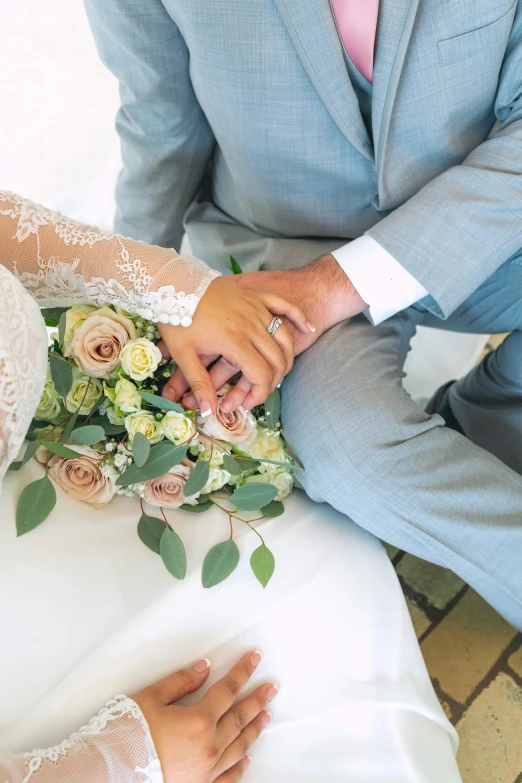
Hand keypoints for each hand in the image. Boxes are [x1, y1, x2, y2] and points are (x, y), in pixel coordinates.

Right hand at [135, 652, 276, 782]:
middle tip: (270, 689)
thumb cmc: (128, 736)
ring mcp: (206, 770)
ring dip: (254, 729)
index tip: (254, 660)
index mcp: (198, 720)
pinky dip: (239, 766)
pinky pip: (227, 777)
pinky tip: (247, 759)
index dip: (243, 672)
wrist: (112, 772)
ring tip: (265, 716)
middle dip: (257, 700)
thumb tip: (204, 669)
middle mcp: (208, 746)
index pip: (228, 689)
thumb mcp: (152, 698)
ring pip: (239, 746)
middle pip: (240, 717)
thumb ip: (181, 682)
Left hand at [180, 255, 366, 411]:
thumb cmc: (176, 317)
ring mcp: (257, 308)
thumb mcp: (183, 354)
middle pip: (277, 360)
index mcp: (234, 341)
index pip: (261, 375)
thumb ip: (199, 384)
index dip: (260, 395)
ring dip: (286, 358)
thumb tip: (209, 411)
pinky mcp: (257, 296)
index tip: (248, 403)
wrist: (175, 281)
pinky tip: (308, 329)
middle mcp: (252, 325)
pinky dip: (299, 318)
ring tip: (278, 372)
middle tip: (259, 392)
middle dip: (273, 382)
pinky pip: (285, 306)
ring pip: (284, 338)